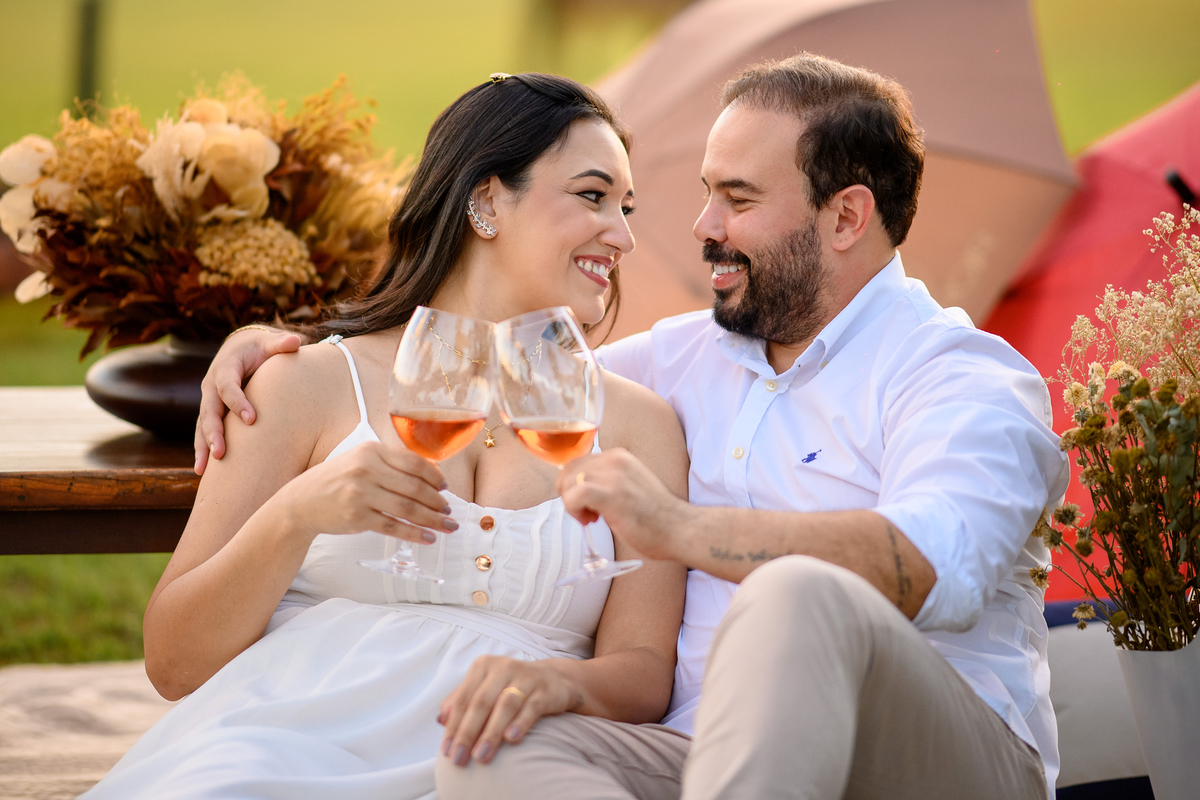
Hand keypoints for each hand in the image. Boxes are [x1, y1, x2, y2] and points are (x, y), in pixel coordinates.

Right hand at [195, 328, 302, 474]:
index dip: (238, 402)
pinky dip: (203, 449)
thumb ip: (281, 344)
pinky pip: (204, 432)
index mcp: (225, 367)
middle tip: (221, 453)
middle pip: (210, 411)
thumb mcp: (270, 343)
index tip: (252, 419)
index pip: (228, 386)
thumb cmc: (260, 347)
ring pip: (202, 425)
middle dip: (214, 432)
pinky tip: (203, 471)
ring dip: (203, 447)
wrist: (242, 348)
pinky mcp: (213, 412)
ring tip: (203, 470)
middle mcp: (212, 385)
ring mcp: (210, 400)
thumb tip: (296, 341)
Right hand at [274, 441, 457, 543]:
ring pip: (407, 508)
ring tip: (446, 526)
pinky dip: (414, 534)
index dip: (434, 476)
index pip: (413, 462)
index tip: (445, 487)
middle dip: (437, 501)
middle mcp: (366, 469)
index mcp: (371, 451)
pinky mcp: (356, 517)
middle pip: (414, 487)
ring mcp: (361, 494)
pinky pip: (393, 526)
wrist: (301, 502)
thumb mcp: (361, 460)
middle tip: (448, 511)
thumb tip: (433, 472)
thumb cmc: (338, 480)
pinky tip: (427, 538)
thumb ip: (393, 463)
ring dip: (432, 519)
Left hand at [438, 656, 579, 766]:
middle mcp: (503, 667)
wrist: (554, 679)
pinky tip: (511, 739)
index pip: (463, 699)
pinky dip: (520, 723)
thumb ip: (462, 701)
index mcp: (483, 666)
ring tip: (481, 756)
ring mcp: (525, 677)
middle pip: (481, 702)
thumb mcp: (485, 688)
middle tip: (459, 759)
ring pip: (505, 705)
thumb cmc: (511, 687)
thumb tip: (441, 719)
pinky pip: (531, 707)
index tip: (446, 751)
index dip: (453, 726)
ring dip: (491, 733)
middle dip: (468, 733)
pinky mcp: (545, 690)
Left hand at [556, 448, 688, 562]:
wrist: (679, 529)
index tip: (588, 505)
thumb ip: (607, 481)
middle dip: (569, 495)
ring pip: (567, 482)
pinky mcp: (611, 494)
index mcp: (618, 456)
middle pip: (567, 471)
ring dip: (571, 505)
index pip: (576, 463)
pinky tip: (590, 520)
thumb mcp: (629, 485)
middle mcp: (614, 460)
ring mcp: (613, 476)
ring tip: (592, 519)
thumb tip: (578, 489)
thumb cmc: (656, 516)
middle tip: (587, 514)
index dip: (573, 486)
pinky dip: (574, 510)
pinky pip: (573, 496)